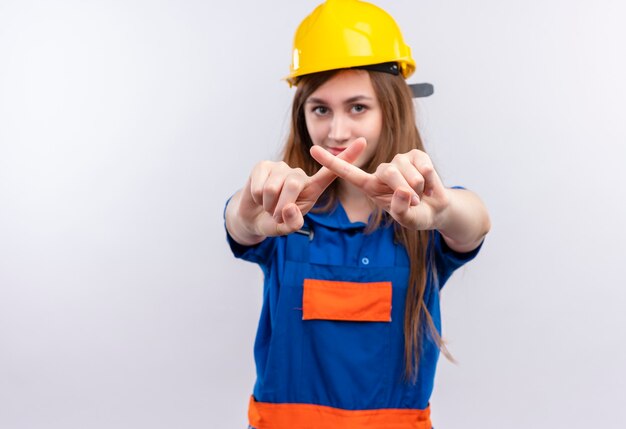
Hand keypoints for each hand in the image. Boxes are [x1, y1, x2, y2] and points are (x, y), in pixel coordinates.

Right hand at [234, 138, 366, 239]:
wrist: (252, 217)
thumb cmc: (275, 221)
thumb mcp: (286, 228)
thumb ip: (292, 224)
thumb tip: (290, 208)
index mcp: (312, 188)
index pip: (332, 171)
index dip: (347, 156)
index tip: (363, 141)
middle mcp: (299, 174)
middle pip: (295, 184)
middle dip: (282, 206)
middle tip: (277, 215)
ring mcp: (280, 167)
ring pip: (274, 187)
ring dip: (268, 204)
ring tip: (268, 206)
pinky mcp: (263, 165)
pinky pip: (259, 185)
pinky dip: (257, 197)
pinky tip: (258, 197)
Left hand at [309, 146, 449, 229]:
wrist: (436, 210)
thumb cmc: (416, 215)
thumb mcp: (407, 219)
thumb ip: (401, 209)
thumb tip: (402, 191)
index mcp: (370, 186)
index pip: (347, 172)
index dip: (331, 162)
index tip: (313, 149)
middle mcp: (381, 171)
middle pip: (388, 172)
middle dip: (405, 188)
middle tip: (415, 202)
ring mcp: (399, 160)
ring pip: (407, 169)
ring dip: (419, 187)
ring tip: (421, 195)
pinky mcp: (416, 155)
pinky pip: (424, 165)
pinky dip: (431, 179)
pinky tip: (430, 186)